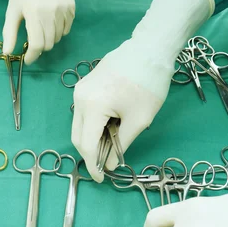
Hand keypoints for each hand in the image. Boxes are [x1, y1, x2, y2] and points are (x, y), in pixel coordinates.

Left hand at [2, 0, 74, 64]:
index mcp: (33, 12)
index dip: (32, 56)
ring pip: (58, 38)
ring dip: (49, 39)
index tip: (28, 60)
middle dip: (40, 47)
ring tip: (42, 27)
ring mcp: (63, 9)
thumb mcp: (12, 10)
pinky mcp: (72, 8)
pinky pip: (66, 30)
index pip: (36, 44)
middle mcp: (51, 11)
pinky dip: (58, 31)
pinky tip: (51, 21)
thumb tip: (7, 53)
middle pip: (48, 44)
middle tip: (33, 40)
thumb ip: (9, 33)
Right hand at [71, 38, 173, 181]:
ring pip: (79, 124)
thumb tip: (110, 164)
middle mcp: (79, 98)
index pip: (86, 145)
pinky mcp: (85, 85)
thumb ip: (122, 145)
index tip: (101, 179)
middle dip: (89, 154)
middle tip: (105, 166)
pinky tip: (109, 129)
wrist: (150, 48)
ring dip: (91, 139)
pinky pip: (84, 112)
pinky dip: (93, 125)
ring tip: (110, 147)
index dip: (93, 165)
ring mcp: (80, 89)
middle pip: (77, 136)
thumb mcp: (139, 120)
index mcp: (92, 106)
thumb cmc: (149, 83)